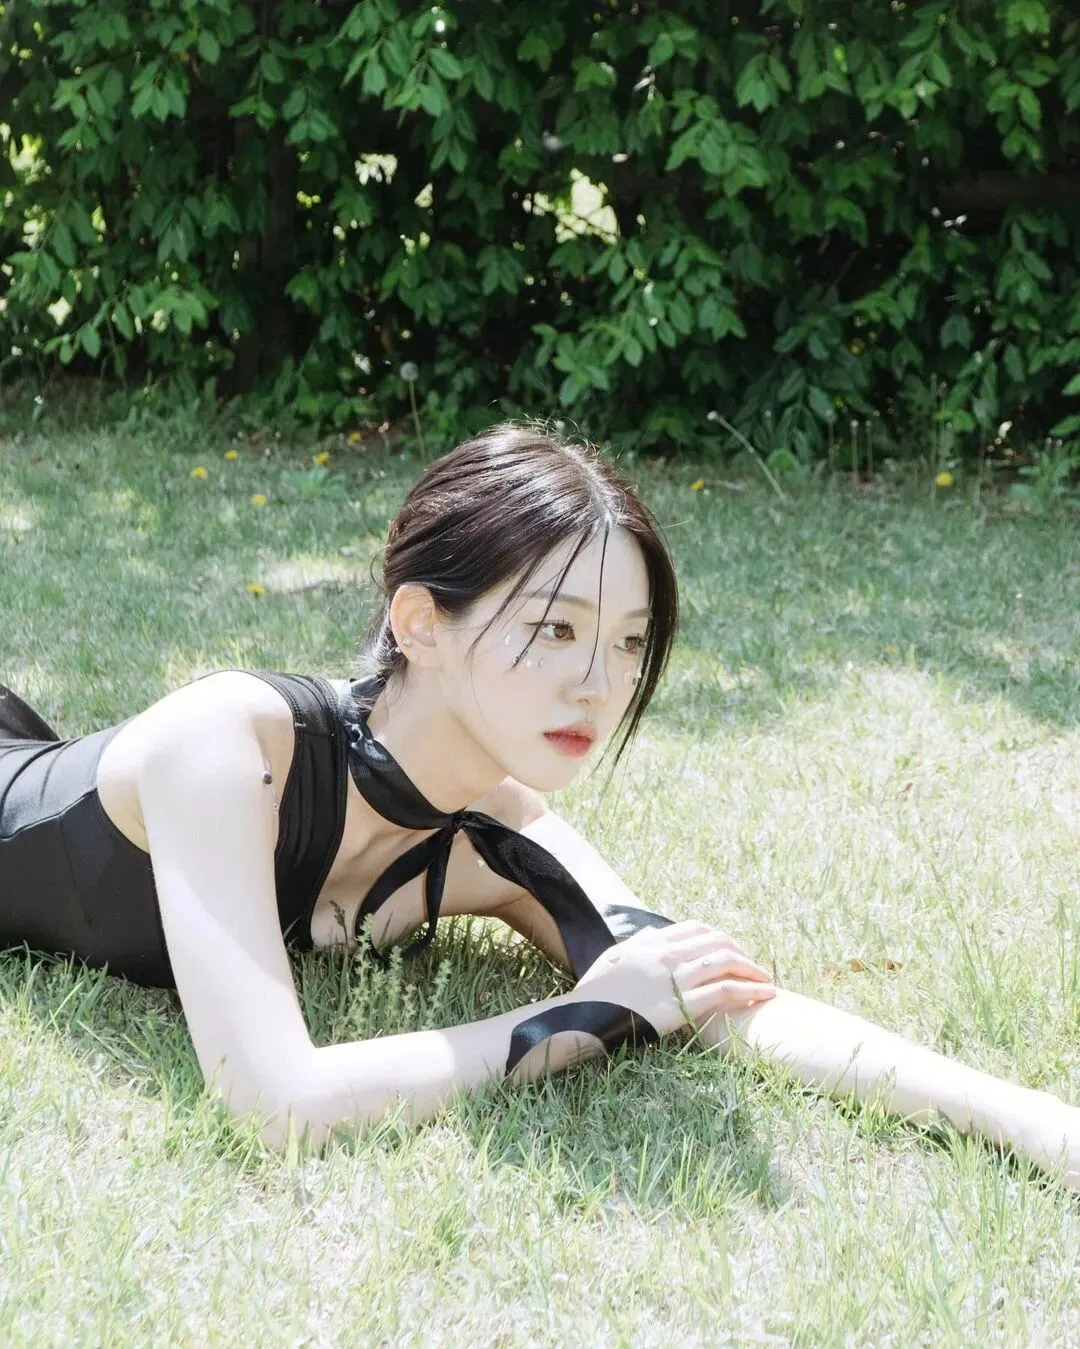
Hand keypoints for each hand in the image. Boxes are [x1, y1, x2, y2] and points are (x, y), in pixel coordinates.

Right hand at [569, 920, 775, 1036]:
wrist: (582, 1018)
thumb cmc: (592, 994)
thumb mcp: (613, 959)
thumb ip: (636, 948)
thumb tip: (651, 940)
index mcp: (651, 942)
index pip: (696, 929)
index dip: (719, 937)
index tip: (731, 950)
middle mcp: (666, 954)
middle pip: (716, 942)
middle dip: (741, 952)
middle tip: (753, 967)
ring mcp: (674, 978)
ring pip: (725, 962)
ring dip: (751, 970)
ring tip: (766, 981)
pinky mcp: (681, 1004)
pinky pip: (724, 991)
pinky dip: (748, 990)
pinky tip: (763, 995)